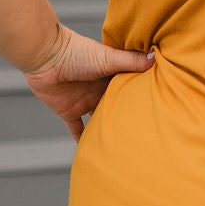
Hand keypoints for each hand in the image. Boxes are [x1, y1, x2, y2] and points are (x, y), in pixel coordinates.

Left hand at [23, 25, 155, 140]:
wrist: (45, 57)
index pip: (130, 88)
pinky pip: (77, 129)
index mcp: (111, 75)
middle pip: (116, 106)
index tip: (158, 108)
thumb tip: (156, 57)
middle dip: (127, 117)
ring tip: (125, 146)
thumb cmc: (77, 52)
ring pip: (99, 119)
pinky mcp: (68, 111)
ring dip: (108, 129)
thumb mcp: (109, 57)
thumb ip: (131, 60)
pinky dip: (82, 140)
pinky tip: (92, 153)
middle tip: (146, 133)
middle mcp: (99, 89)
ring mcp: (84, 101)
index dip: (141, 96)